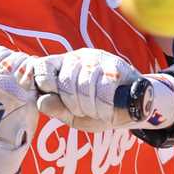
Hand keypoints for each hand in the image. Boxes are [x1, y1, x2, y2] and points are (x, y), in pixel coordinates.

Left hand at [31, 48, 173, 132]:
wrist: (132, 108)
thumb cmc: (97, 111)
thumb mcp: (72, 115)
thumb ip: (56, 109)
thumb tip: (41, 101)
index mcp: (61, 66)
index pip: (42, 67)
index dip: (44, 83)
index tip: (53, 96)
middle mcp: (77, 58)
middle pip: (65, 81)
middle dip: (73, 104)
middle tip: (83, 110)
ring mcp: (97, 59)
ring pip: (84, 85)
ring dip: (90, 107)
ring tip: (96, 111)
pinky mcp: (116, 66)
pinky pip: (104, 88)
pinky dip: (104, 106)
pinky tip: (107, 110)